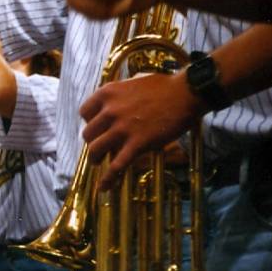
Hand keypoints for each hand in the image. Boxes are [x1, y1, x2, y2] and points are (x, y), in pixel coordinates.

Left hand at [80, 72, 203, 189]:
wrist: (186, 93)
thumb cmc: (163, 86)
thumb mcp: (132, 83)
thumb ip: (120, 96)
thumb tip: (115, 105)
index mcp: (107, 93)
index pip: (84, 112)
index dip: (90, 122)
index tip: (98, 127)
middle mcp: (110, 111)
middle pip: (88, 133)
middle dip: (92, 141)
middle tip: (100, 146)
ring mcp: (122, 128)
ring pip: (96, 150)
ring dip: (96, 158)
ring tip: (99, 162)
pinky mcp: (137, 143)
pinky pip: (117, 165)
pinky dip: (108, 178)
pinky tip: (104, 187)